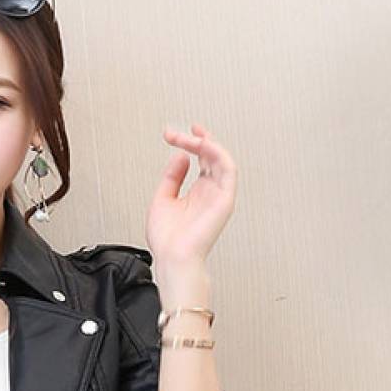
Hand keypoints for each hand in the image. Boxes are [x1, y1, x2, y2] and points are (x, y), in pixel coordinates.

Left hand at [145, 123, 237, 267]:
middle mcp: (210, 192)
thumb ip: (172, 176)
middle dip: (196, 139)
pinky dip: (216, 153)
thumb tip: (180, 155)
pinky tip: (202, 145)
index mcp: (198, 192)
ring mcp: (218, 195)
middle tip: (177, 133)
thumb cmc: (167, 240)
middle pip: (211, 155)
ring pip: (221, 158)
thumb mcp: (162, 199)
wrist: (172, 258)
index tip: (174, 134)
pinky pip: (228, 168)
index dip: (191, 142)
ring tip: (189, 137)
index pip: (202, 159)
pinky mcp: (225, 199)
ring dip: (205, 143)